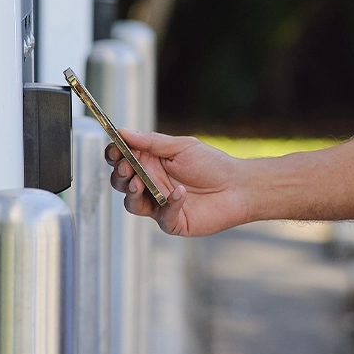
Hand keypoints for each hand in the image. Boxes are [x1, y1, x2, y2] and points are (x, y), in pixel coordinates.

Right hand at [105, 130, 251, 236]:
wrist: (238, 186)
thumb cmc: (212, 164)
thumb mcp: (181, 147)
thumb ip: (151, 142)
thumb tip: (122, 131)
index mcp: (150, 163)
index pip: (122, 159)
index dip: (114, 154)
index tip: (114, 149)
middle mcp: (150, 184)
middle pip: (121, 182)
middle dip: (120, 174)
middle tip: (126, 166)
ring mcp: (158, 204)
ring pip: (132, 204)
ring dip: (132, 193)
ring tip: (139, 182)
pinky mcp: (172, 221)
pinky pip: (162, 217)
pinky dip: (169, 204)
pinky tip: (180, 193)